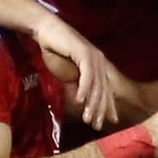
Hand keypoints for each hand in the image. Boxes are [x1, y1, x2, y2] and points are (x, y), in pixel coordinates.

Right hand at [32, 14, 118, 129]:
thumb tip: (81, 103)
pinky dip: (84, 88)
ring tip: (87, 119)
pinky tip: (79, 100)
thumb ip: (76, 87)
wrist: (47, 32)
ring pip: (96, 85)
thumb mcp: (68, 74)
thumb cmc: (56, 52)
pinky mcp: (85, 53)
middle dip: (100, 110)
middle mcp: (100, 62)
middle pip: (103, 91)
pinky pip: (87, 75)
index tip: (110, 122)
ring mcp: (94, 57)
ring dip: (92, 103)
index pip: (106, 90)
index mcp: (98, 67)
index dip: (108, 107)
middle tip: (96, 126)